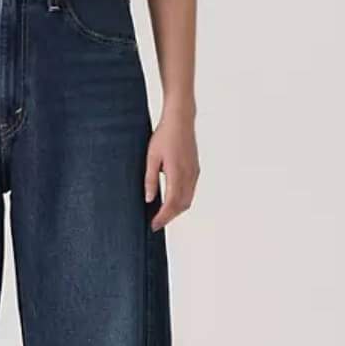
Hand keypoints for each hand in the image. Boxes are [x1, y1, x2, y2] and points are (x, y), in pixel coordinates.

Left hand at [143, 111, 199, 230]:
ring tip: (163, 215)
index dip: (163, 217)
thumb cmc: (165, 136)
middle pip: (181, 205)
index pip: (171, 203)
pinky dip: (182, 201)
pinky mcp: (195, 170)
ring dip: (176, 211)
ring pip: (188, 200)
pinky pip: (190, 191)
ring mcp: (194, 173)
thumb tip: (149, 198)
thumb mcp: (151, 158)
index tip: (154, 225)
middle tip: (156, 223)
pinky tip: (172, 202)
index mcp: (176, 173)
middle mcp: (188, 175)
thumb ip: (150, 179)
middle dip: (169, 217)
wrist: (181, 120)